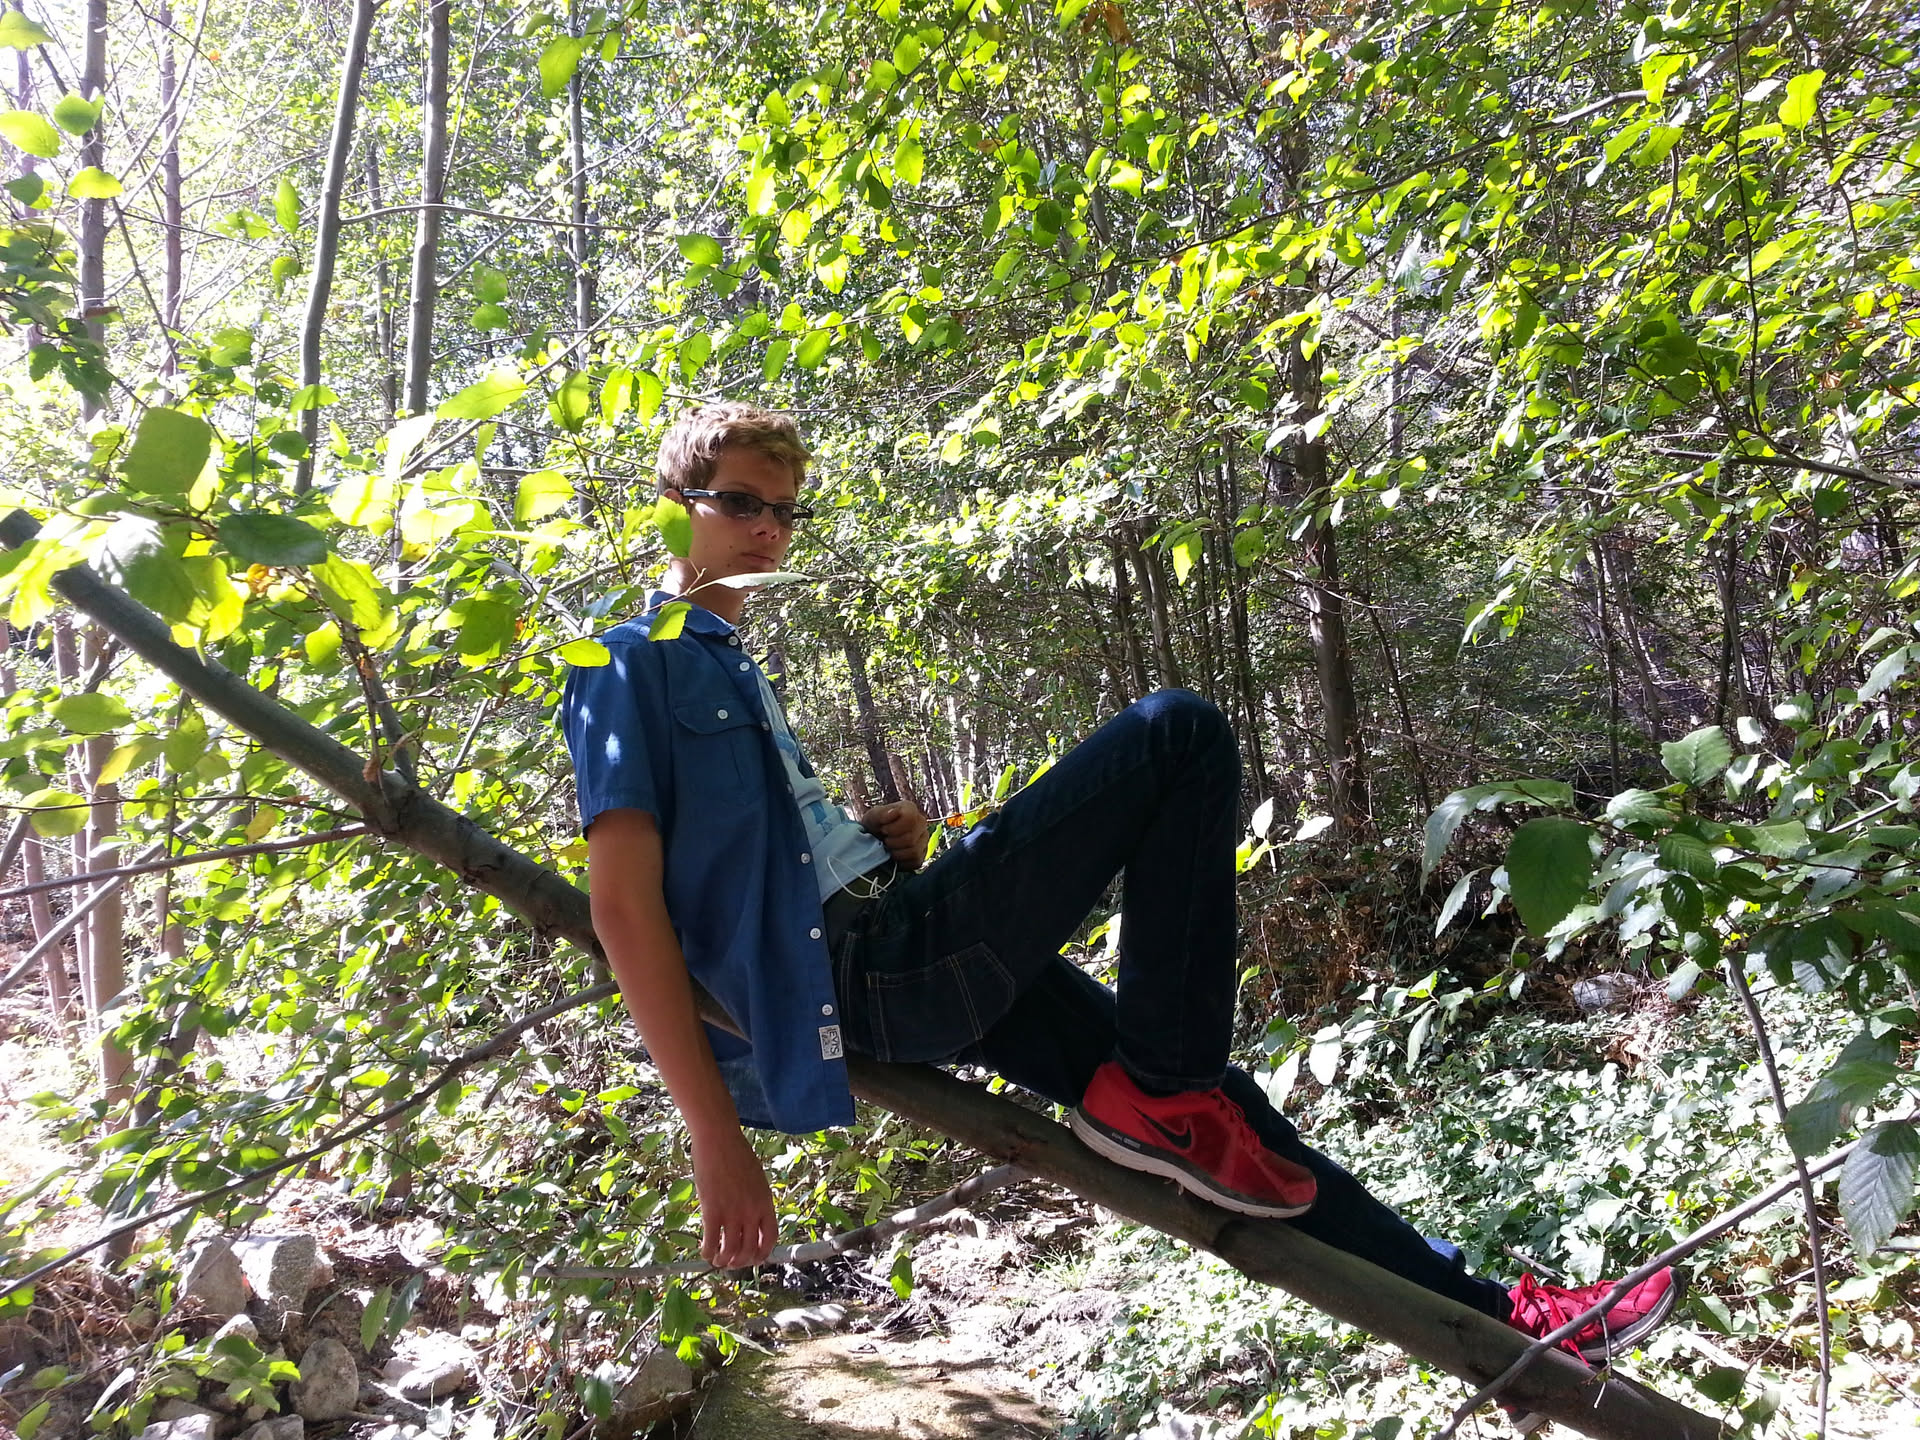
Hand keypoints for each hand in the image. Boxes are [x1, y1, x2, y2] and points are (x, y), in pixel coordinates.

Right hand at [690, 1127, 776, 1268]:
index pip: (770, 1238)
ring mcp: (732, 1212)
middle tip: (732, 1262)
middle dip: (740, 1262)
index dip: (762, 1254)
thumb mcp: (757, 1179)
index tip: (753, 1258)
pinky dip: (708, 1252)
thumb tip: (752, 1221)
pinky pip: (711, 1241)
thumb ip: (756, 1201)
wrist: (719, 1139)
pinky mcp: (712, 1210)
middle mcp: (752, 1211)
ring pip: (730, 1250)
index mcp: (766, 1202)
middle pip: (749, 1250)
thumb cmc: (737, 1155)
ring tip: (717, 1260)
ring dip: (723, 1261)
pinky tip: (705, 1252)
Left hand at [860, 800, 929, 870]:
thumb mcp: (872, 817)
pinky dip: (902, 861)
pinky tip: (895, 855)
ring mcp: (924, 839)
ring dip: (896, 852)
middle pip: (911, 838)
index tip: (884, 830)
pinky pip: (916, 861)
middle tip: (885, 840)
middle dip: (893, 842)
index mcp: (910, 809)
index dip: (894, 828)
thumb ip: (881, 813)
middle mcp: (921, 822)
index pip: (910, 819)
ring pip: (914, 851)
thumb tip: (895, 812)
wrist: (873, 841)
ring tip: (889, 848)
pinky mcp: (922, 854)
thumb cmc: (874, 826)